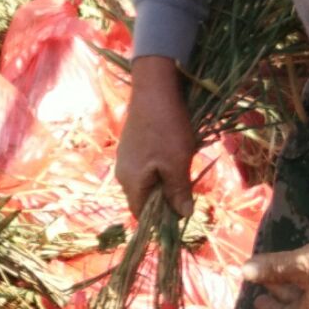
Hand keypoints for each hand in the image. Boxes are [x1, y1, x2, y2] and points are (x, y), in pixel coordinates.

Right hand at [114, 55, 196, 218]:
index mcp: (131, 182)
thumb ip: (178, 192)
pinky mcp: (130, 145)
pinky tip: (171, 155)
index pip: (141, 214)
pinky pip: (143, 167)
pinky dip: (158, 169)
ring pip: (144, 182)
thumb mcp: (177, 163)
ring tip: (181, 170)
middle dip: (163, 200)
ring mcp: (124, 158)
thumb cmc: (166, 129)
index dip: (161, 219)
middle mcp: (122, 173)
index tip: (181, 211)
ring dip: (162, 183)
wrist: (154, 89)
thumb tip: (184, 215)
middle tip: (186, 190)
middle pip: (142, 198)